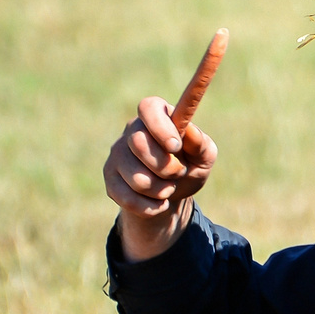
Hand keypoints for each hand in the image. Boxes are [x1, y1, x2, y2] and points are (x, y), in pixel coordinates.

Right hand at [104, 96, 217, 260]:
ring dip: (161, 190)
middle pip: (138, 143)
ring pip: (136, 177)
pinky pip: (128, 197)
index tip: (175, 146)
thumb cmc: (190, 166)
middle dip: (165, 166)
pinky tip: (159, 203)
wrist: (173, 195)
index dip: (160, 127)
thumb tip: (191, 133)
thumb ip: (201, 145)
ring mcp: (117, 154)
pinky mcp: (110, 178)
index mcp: (157, 116)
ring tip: (169, 188)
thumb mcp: (204, 157)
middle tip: (178, 173)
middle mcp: (132, 131)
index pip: (148, 107)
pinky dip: (150, 206)